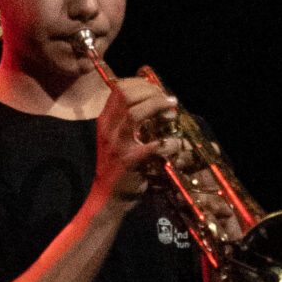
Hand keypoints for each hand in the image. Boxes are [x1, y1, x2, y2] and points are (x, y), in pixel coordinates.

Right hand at [93, 77, 181, 207]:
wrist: (107, 198)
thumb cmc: (117, 166)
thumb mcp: (117, 138)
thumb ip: (130, 120)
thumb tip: (155, 99)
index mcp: (105, 121)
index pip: (119, 89)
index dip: (141, 84)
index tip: (157, 91)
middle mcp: (108, 129)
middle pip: (127, 95)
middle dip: (152, 92)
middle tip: (169, 101)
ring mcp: (117, 145)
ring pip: (134, 114)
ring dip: (158, 107)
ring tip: (173, 112)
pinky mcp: (129, 162)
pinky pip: (152, 146)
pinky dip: (169, 143)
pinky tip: (176, 144)